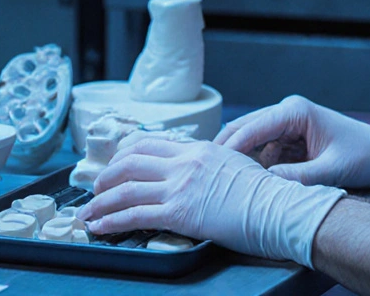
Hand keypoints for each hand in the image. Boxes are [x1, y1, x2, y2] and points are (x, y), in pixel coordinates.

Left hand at [77, 137, 344, 266]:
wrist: (281, 208)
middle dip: (106, 176)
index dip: (124, 154)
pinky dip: (111, 220)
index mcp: (198, 149)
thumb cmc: (268, 195)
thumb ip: (211, 166)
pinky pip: (134, 214)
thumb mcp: (235, 166)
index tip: (114, 164)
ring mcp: (181, 186)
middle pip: (130, 161)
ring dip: (100, 202)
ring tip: (88, 213)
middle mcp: (185, 162)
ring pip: (125, 188)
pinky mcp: (180, 212)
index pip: (149, 144)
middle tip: (95, 190)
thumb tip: (199, 174)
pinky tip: (100, 226)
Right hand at [215, 95, 369, 188]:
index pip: (253, 126)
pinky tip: (241, 182)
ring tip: (217, 180)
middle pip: (244, 129)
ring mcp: (286, 124)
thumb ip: (298, 179)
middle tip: (202, 171)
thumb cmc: (366, 156)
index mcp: (295, 111)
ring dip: (238, 160)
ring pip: (250, 141)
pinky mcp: (289, 138)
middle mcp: (286, 112)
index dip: (231, 147)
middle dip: (225, 150)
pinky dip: (253, 165)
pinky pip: (263, 151)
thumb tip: (265, 186)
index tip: (212, 165)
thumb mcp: (333, 170)